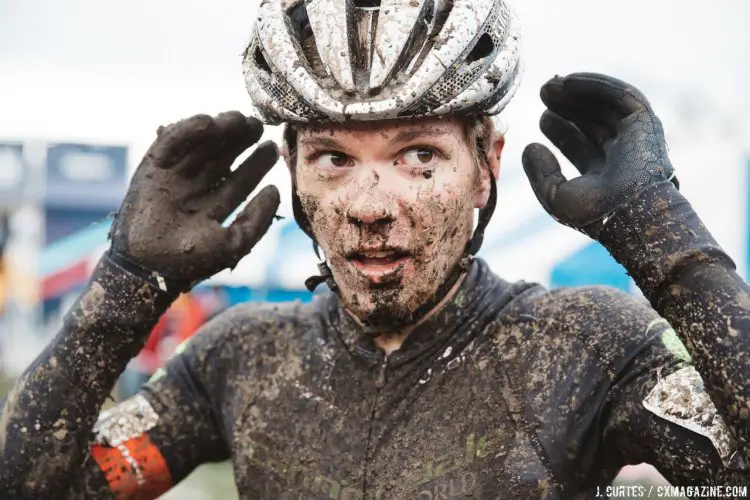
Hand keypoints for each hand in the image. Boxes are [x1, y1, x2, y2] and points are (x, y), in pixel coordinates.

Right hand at [109, 111, 279, 290]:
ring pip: (201, 144)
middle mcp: (197, 186)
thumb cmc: (192, 260)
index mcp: (215, 203)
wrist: (149, 266)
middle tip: (257, 125)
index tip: (272, 147)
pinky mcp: (153, 166)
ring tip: (238, 119)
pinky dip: (187, 129)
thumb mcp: (235, 242)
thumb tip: (275, 189)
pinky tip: (208, 122)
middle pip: (223, 155)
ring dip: (219, 129)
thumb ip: (258, 219)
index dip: (258, 162)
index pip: (241, 177)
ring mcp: (175, 175)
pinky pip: (170, 142)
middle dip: (241, 139)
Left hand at [522, 72, 677, 238]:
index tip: (541, 117)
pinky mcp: (645, 123)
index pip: (580, 145)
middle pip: (592, 122)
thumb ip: (540, 172)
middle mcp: (621, 155)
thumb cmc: (595, 213)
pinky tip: (570, 82)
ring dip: (578, 93)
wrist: (629, 212)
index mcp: (603, 175)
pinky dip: (596, 85)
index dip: (560, 130)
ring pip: (604, 106)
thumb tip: (530, 147)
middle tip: (543, 93)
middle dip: (567, 106)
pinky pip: (620, 96)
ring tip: (550, 85)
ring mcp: (635, 138)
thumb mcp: (556, 195)